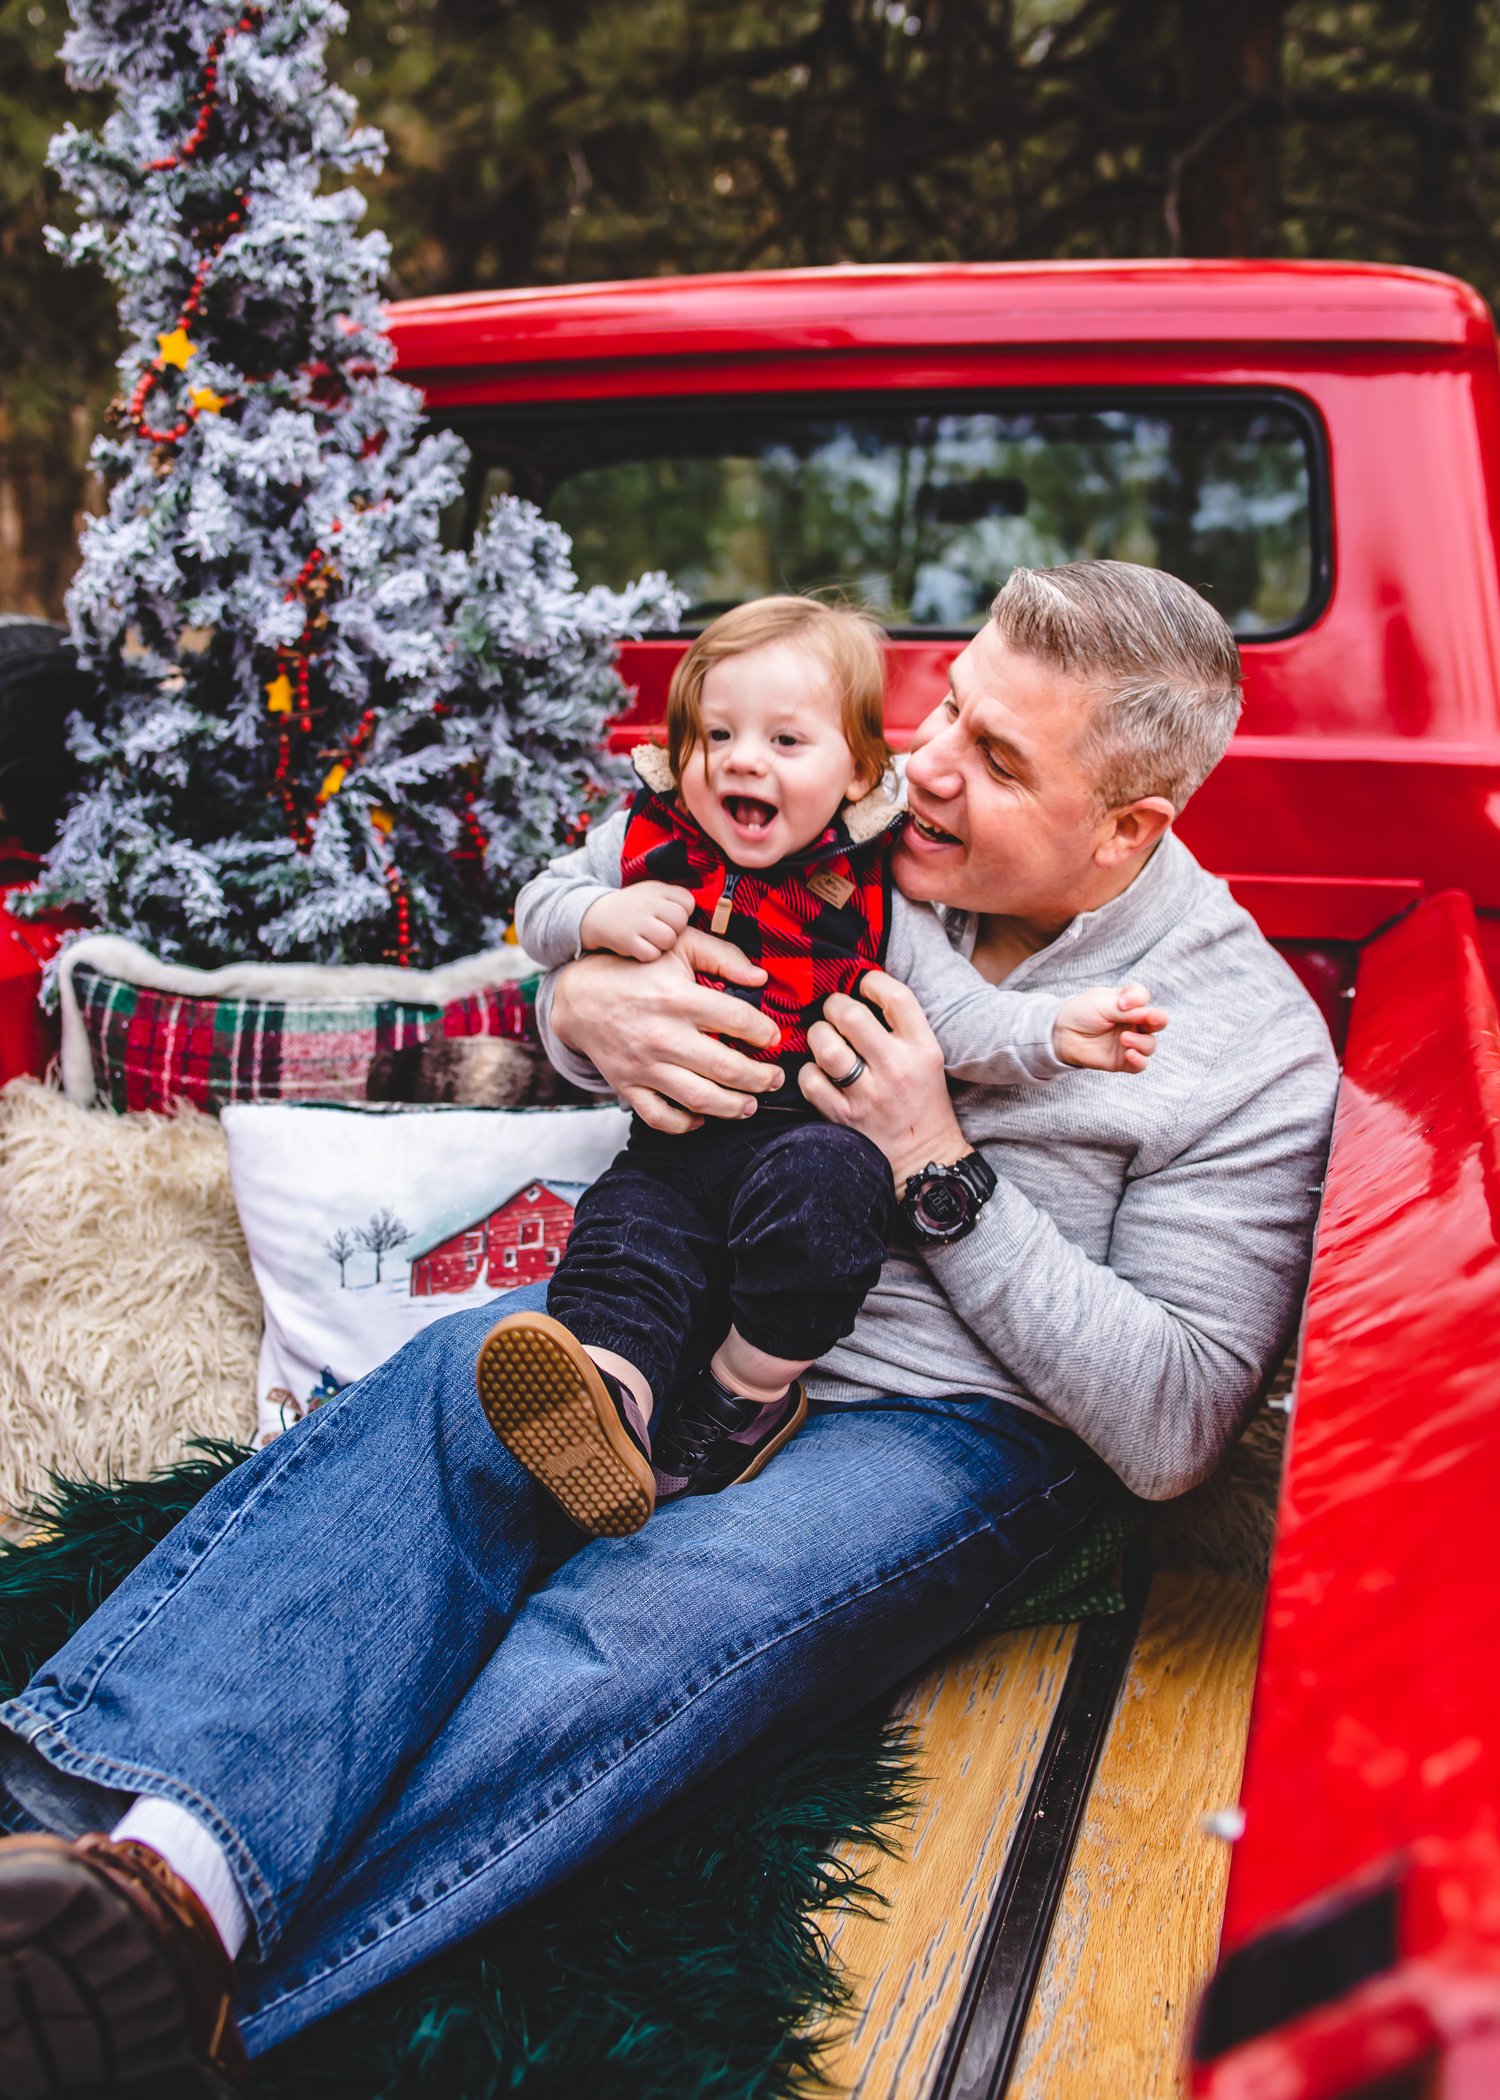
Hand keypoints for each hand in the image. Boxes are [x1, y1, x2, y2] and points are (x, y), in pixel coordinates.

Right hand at [549, 928, 785, 1132]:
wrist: (578, 996)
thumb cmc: (636, 968)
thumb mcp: (678, 945)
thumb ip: (722, 955)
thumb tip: (761, 977)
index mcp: (678, 998)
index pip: (737, 1020)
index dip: (765, 1032)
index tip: (774, 1038)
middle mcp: (662, 1035)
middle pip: (725, 1067)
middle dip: (760, 1078)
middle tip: (775, 1079)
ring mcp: (643, 1065)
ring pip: (699, 1099)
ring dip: (734, 1107)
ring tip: (751, 1104)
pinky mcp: (627, 1085)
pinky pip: (659, 1117)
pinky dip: (685, 1125)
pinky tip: (704, 1117)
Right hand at [580, 881, 695, 962]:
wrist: (594, 915)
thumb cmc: (633, 907)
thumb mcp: (653, 892)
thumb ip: (676, 898)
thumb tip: (711, 911)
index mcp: (658, 889)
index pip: (688, 904)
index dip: (681, 914)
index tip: (666, 917)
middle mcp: (648, 902)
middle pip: (680, 922)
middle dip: (673, 930)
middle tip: (657, 930)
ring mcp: (636, 920)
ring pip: (668, 939)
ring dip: (661, 944)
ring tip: (649, 939)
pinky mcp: (626, 939)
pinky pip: (651, 954)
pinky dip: (646, 955)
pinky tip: (638, 947)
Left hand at [800, 970, 968, 1191]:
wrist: (925, 1162)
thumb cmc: (923, 1104)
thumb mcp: (928, 1060)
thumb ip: (902, 1029)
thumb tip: (860, 992)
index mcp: (923, 1049)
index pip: (897, 997)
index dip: (872, 981)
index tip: (863, 985)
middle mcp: (896, 1069)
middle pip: (851, 1015)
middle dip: (834, 1006)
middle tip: (834, 1012)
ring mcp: (868, 1095)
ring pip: (825, 1045)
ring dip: (818, 1036)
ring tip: (824, 1039)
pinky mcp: (843, 1117)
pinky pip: (810, 1080)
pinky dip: (809, 1072)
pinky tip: (819, 1073)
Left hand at [1053, 982, 1168, 1073]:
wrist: (1061, 1034)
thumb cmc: (1081, 1013)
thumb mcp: (1102, 1003)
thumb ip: (1125, 1009)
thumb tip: (1147, 1013)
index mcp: (1128, 1003)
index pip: (1143, 997)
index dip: (1138, 999)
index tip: (1122, 1003)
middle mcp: (1133, 1022)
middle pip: (1158, 1021)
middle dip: (1158, 1019)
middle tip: (1149, 1019)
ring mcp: (1130, 1042)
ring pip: (1150, 1044)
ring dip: (1141, 1041)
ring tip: (1124, 1038)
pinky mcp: (1123, 1060)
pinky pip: (1141, 1064)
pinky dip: (1139, 1060)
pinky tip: (1129, 1054)